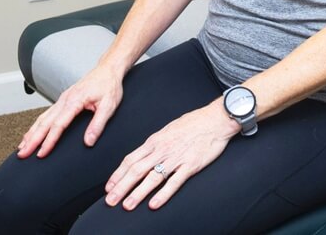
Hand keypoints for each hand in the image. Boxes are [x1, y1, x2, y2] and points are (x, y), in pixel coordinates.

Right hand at [16, 66, 124, 158]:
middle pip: (44, 123)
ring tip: (22, 147)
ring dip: (31, 133)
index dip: (49, 141)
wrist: (108, 70)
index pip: (58, 125)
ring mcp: (62, 99)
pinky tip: (32, 133)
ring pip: (42, 118)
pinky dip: (36, 125)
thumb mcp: (109, 105)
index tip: (41, 153)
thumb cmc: (109, 85)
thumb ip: (98, 124)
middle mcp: (64, 100)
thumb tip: (89, 141)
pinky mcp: (63, 100)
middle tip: (22, 154)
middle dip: (32, 140)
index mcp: (74, 101)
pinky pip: (46, 114)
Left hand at [104, 103, 239, 210]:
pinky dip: (163, 194)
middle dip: (121, 187)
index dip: (118, 175)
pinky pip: (174, 182)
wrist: (216, 119)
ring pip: (152, 178)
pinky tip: (154, 203)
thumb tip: (143, 154)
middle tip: (111, 201)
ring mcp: (176, 158)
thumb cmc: (194, 123)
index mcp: (155, 141)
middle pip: (136, 170)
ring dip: (138, 193)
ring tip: (127, 205)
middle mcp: (162, 150)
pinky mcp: (191, 165)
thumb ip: (156, 143)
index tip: (109, 187)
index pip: (130, 160)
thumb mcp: (168, 129)